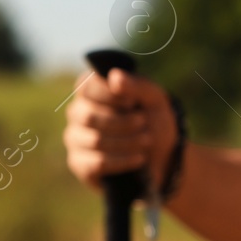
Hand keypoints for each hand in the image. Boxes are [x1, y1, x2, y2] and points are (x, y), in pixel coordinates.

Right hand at [64, 67, 178, 191]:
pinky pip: (96, 163)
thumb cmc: (156, 124)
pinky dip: (122, 160)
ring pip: (94, 140)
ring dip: (127, 141)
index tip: (132, 102)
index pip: (86, 87)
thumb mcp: (155, 101)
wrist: (165, 159)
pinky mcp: (79, 163)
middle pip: (88, 115)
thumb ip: (138, 86)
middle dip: (123, 122)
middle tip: (144, 123)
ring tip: (147, 141)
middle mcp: (78, 113)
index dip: (110, 95)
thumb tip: (114, 76)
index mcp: (93, 92)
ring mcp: (76, 138)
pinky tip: (139, 159)